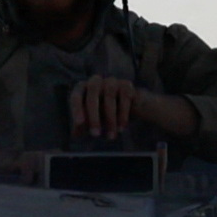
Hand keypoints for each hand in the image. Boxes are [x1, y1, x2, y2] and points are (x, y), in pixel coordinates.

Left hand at [66, 74, 193, 147]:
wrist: (143, 113)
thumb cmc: (117, 117)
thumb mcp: (100, 123)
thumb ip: (87, 126)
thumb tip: (73, 135)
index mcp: (88, 88)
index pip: (76, 93)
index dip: (75, 108)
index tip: (79, 127)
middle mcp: (100, 80)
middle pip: (90, 90)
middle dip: (91, 113)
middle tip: (95, 134)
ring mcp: (116, 81)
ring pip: (107, 93)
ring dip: (108, 117)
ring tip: (111, 136)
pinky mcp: (130, 87)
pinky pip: (124, 97)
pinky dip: (122, 114)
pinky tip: (123, 128)